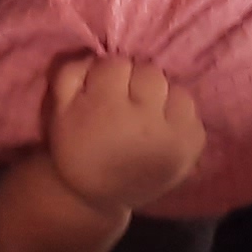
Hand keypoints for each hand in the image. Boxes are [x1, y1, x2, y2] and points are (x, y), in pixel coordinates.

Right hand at [43, 55, 204, 212]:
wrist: (97, 197)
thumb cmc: (77, 148)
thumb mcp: (59, 111)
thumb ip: (71, 73)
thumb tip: (96, 53)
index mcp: (107, 110)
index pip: (117, 64)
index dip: (107, 76)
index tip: (102, 92)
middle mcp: (145, 122)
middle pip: (150, 72)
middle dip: (136, 82)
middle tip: (126, 102)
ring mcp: (174, 136)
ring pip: (175, 89)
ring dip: (161, 97)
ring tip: (146, 115)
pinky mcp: (193, 148)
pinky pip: (192, 112)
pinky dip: (178, 116)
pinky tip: (162, 130)